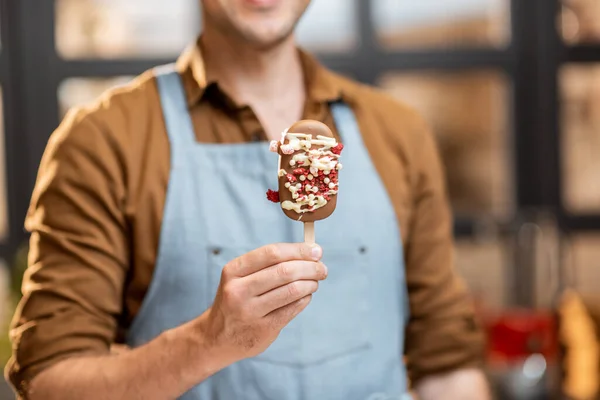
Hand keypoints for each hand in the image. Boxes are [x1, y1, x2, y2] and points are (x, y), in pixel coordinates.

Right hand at [199, 243, 326, 361]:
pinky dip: (305, 299)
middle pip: (284, 271)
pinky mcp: (263, 329)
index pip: (272, 253)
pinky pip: (293, 309)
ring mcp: (250, 311)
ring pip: (292, 290)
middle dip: (310, 267)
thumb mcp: (240, 277)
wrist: (216, 337)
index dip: (298, 250)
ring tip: (315, 282)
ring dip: (310, 283)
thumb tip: (310, 252)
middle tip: (322, 269)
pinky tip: (306, 295)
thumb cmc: (237, 299)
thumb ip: (269, 264)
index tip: (316, 250)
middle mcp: (238, 290)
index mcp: (233, 271)